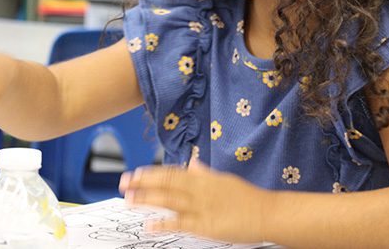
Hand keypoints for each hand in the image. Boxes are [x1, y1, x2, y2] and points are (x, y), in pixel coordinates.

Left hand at [118, 160, 270, 243]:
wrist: (265, 212)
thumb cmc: (246, 197)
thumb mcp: (224, 179)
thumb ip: (205, 173)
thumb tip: (193, 163)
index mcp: (203, 177)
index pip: (172, 172)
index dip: (152, 173)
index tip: (136, 174)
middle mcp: (199, 189)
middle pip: (165, 183)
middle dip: (142, 183)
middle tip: (123, 183)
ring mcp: (201, 207)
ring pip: (168, 200)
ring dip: (147, 199)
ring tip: (129, 200)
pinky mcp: (205, 225)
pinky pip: (180, 223)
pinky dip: (164, 223)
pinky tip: (149, 225)